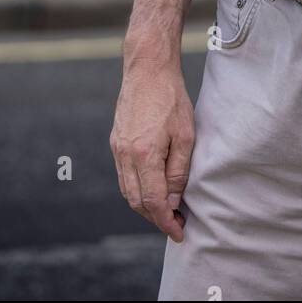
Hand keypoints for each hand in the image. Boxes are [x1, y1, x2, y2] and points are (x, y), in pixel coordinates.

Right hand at [110, 64, 194, 241]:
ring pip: (128, 191)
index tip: (179, 232)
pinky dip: (137, 189)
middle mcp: (125, 155)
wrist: (147, 69)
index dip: (166, 222)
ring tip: (167, 210)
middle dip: (156, 218)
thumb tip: (174, 201)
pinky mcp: (115, 142)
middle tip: (175, 224)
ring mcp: (117, 149)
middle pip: (137, 201)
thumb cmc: (171, 98)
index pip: (153, 202)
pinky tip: (152, 188)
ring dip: (145, 206)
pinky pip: (124, 176)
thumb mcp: (186, 135)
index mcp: (144, 155)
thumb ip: (179, 171)